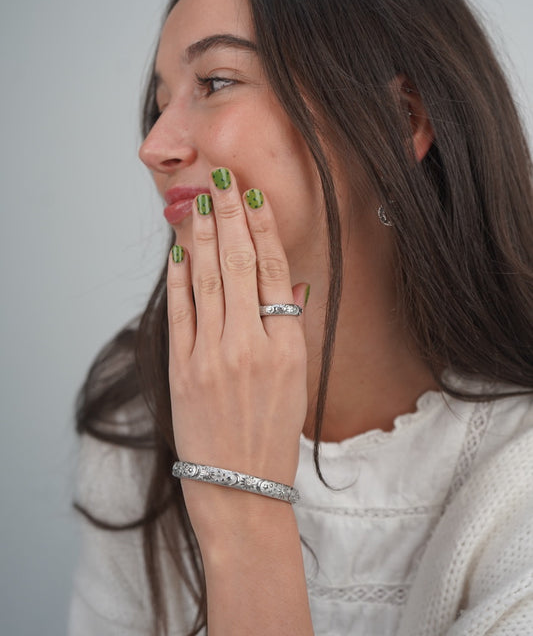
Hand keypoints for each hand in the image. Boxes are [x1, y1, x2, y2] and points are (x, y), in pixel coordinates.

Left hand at [166, 167, 308, 529]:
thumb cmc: (273, 431)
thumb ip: (293, 327)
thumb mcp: (298, 378)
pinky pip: (181, 312)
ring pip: (208, 280)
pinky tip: (179, 251)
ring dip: (203, 236)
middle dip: (231, 216)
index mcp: (286, 345)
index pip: (275, 272)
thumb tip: (295, 285)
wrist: (238, 482)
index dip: (264, 230)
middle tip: (225, 180)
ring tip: (201, 202)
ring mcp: (212, 355)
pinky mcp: (182, 368)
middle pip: (240, 265)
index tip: (255, 197)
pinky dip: (179, 278)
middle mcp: (250, 344)